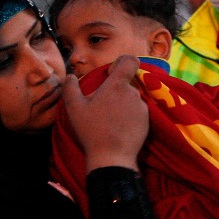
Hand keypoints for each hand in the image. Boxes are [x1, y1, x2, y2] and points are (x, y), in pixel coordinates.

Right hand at [62, 54, 147, 171]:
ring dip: (122, 104)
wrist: (112, 158)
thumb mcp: (74, 108)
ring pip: (131, 98)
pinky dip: (130, 116)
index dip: (120, 62)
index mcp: (117, 85)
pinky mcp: (148, 121)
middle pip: (126, 83)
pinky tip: (119, 129)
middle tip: (102, 107)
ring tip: (110, 120)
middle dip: (115, 90)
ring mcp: (142, 107)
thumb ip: (70, 87)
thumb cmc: (91, 131)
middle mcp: (133, 93)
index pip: (130, 60)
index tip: (110, 74)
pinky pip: (138, 112)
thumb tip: (71, 76)